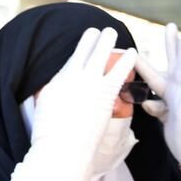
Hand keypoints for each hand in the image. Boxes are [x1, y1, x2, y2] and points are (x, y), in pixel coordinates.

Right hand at [25, 27, 136, 180]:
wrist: (62, 149)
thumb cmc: (51, 134)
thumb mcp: (47, 106)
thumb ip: (55, 90)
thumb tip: (59, 84)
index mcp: (58, 81)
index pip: (73, 57)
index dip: (83, 44)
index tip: (88, 35)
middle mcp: (73, 77)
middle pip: (86, 51)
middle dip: (96, 38)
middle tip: (104, 30)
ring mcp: (90, 84)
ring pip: (101, 55)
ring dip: (108, 42)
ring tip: (114, 33)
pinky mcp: (104, 94)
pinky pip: (118, 72)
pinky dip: (125, 60)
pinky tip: (133, 53)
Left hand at [134, 23, 180, 166]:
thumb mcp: (165, 117)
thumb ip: (157, 107)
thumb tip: (146, 102)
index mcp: (169, 94)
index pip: (154, 75)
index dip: (144, 63)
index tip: (134, 50)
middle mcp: (180, 90)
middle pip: (174, 62)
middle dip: (171, 45)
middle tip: (170, 25)